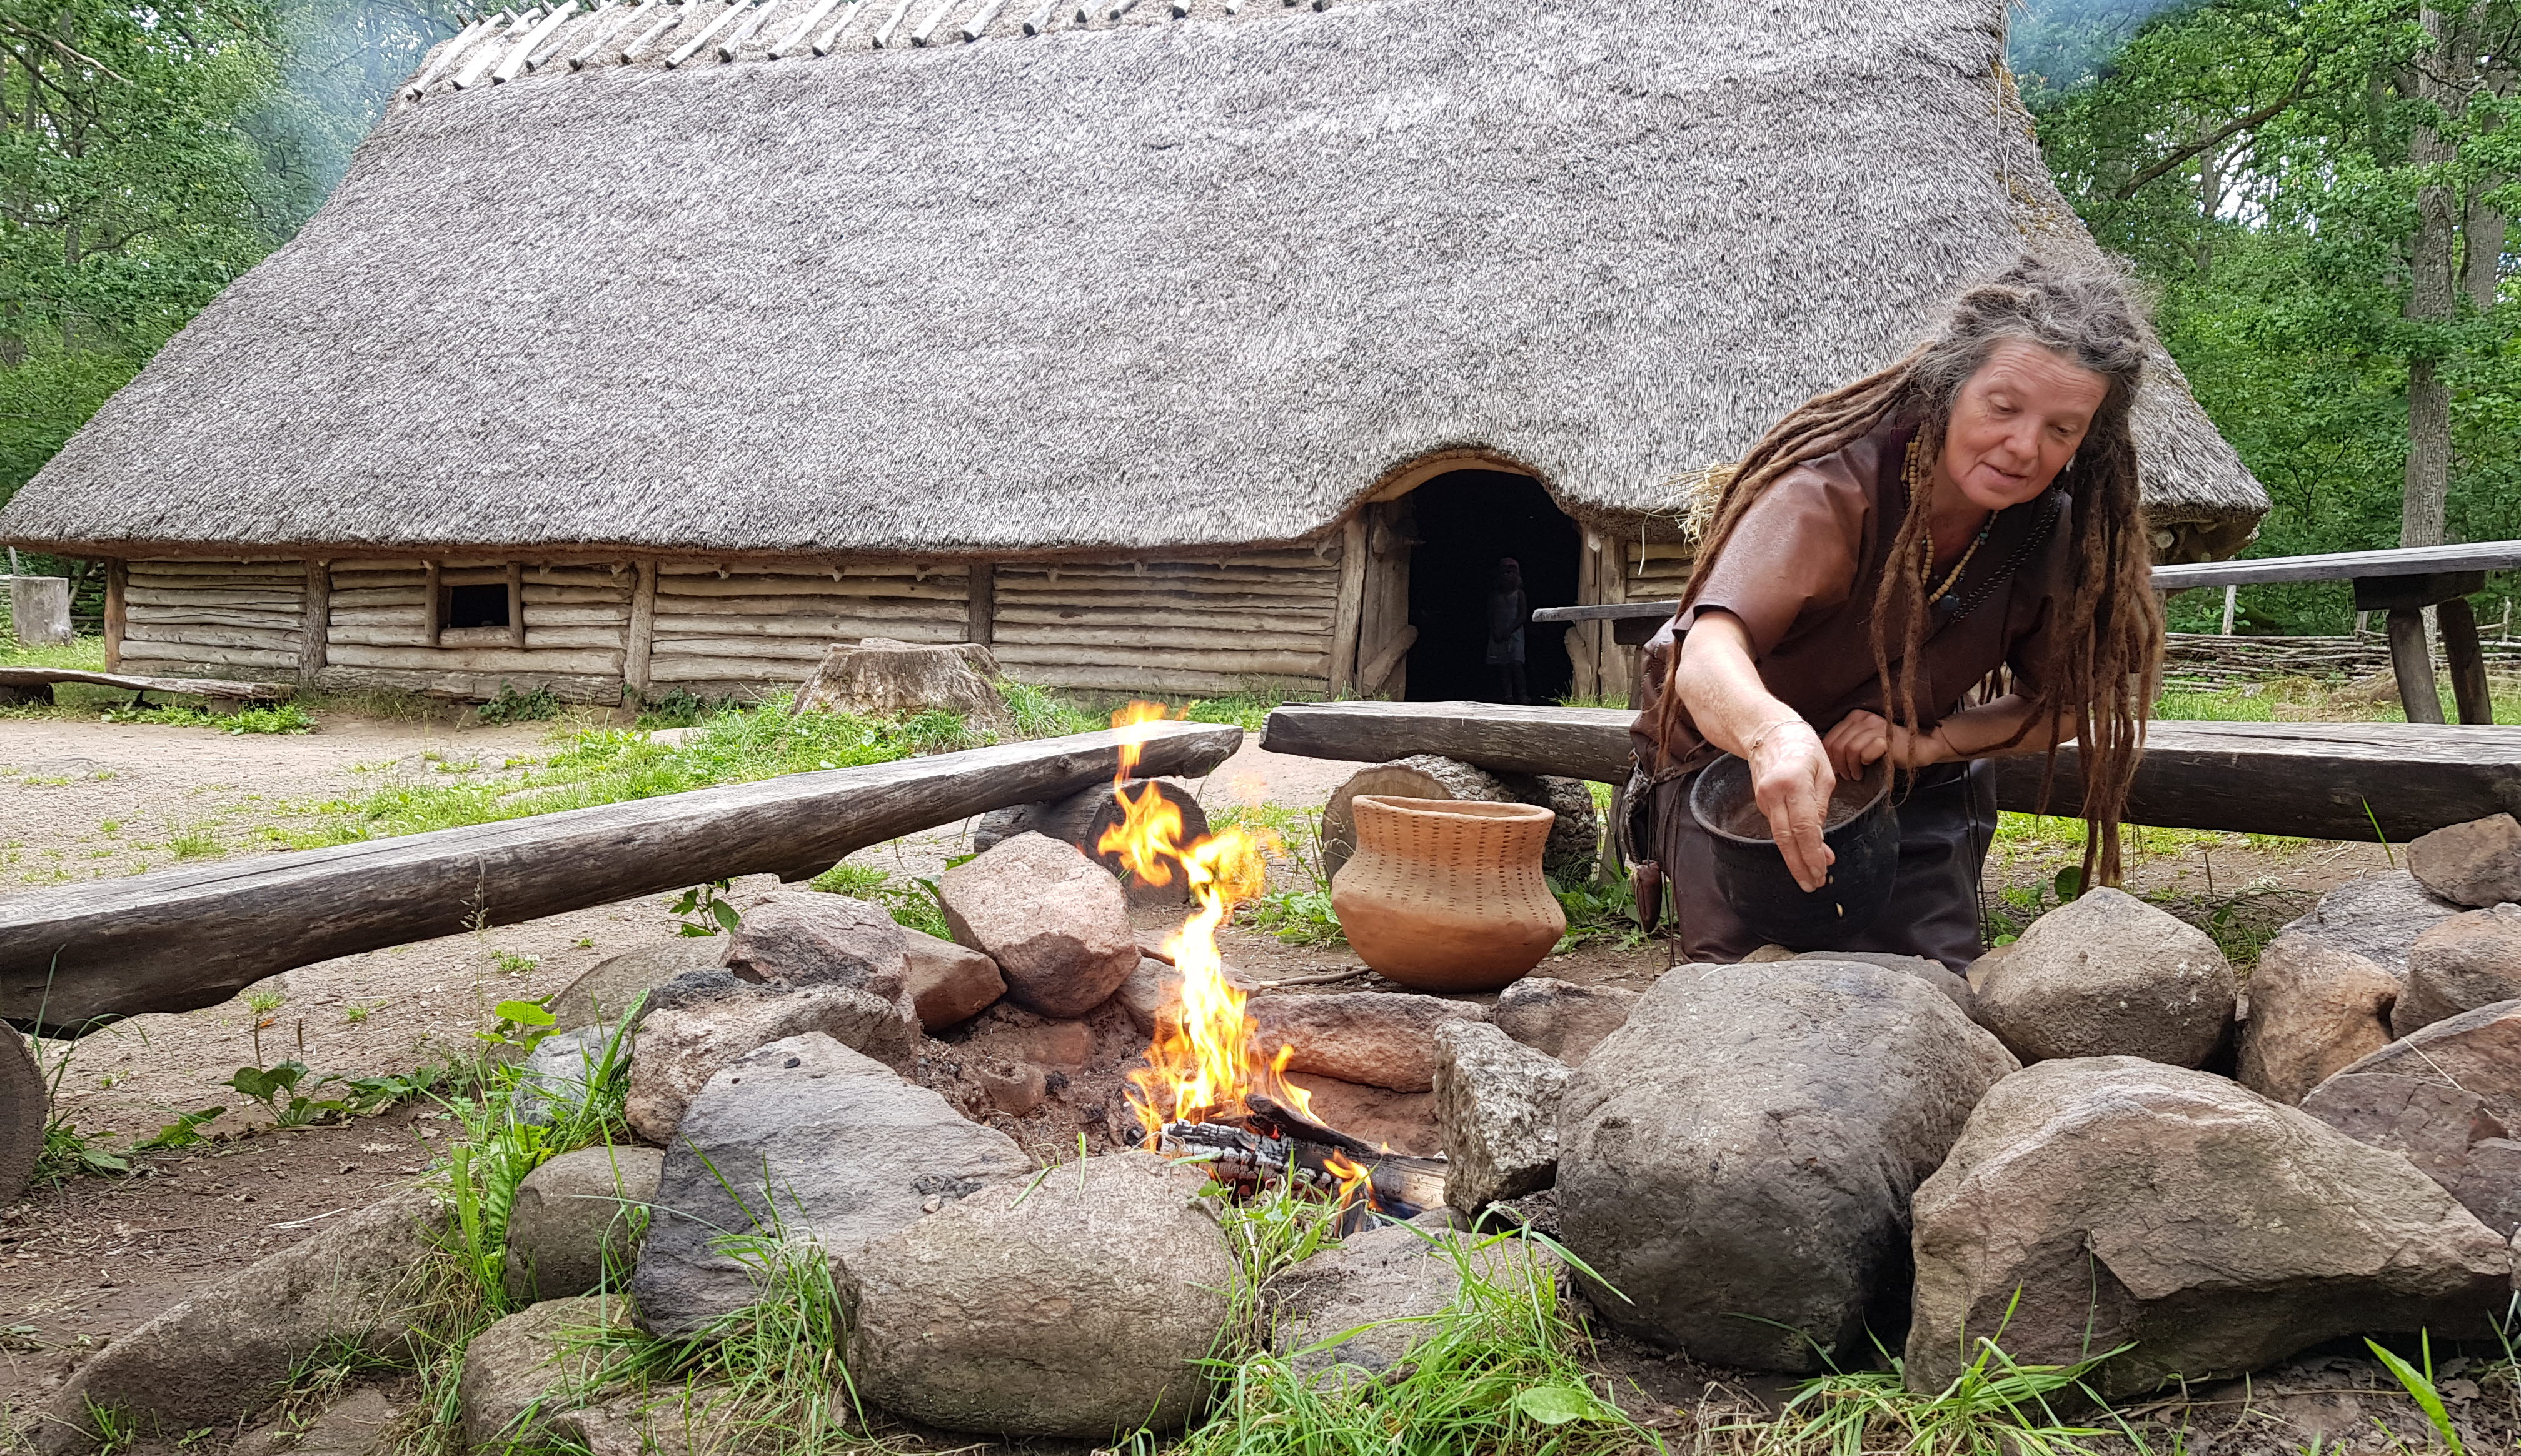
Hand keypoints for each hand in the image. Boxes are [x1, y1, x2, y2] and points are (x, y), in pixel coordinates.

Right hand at [1746, 719, 1834, 892]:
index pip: (1804, 827)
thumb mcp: (1824, 772)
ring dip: (1794, 858)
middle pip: (1786, 839)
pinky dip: (1789, 843)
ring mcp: (1763, 799)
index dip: (1813, 853)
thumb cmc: (1803, 746)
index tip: (1822, 871)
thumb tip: (1820, 839)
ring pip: (1779, 836)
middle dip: (1800, 865)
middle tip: (1812, 885)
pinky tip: (1800, 853)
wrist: (1767, 731)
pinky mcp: (1760, 802)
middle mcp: (1774, 793)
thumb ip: (1821, 805)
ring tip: (1809, 876)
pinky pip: (1776, 827)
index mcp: (1794, 783)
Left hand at [1821, 710, 1950, 779]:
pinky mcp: (1886, 738)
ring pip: (1848, 749)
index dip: (1829, 757)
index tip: (1836, 769)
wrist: (1922, 746)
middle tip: (1846, 775)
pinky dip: (1863, 763)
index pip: (1830, 737)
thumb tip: (1827, 760)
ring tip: (1856, 775)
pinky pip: (1864, 753)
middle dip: (1838, 764)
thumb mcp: (1864, 741)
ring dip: (1850, 767)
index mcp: (1855, 716)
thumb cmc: (1891, 748)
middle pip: (1837, 744)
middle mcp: (1864, 718)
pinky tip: (1867, 769)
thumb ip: (1847, 744)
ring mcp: (1876, 726)